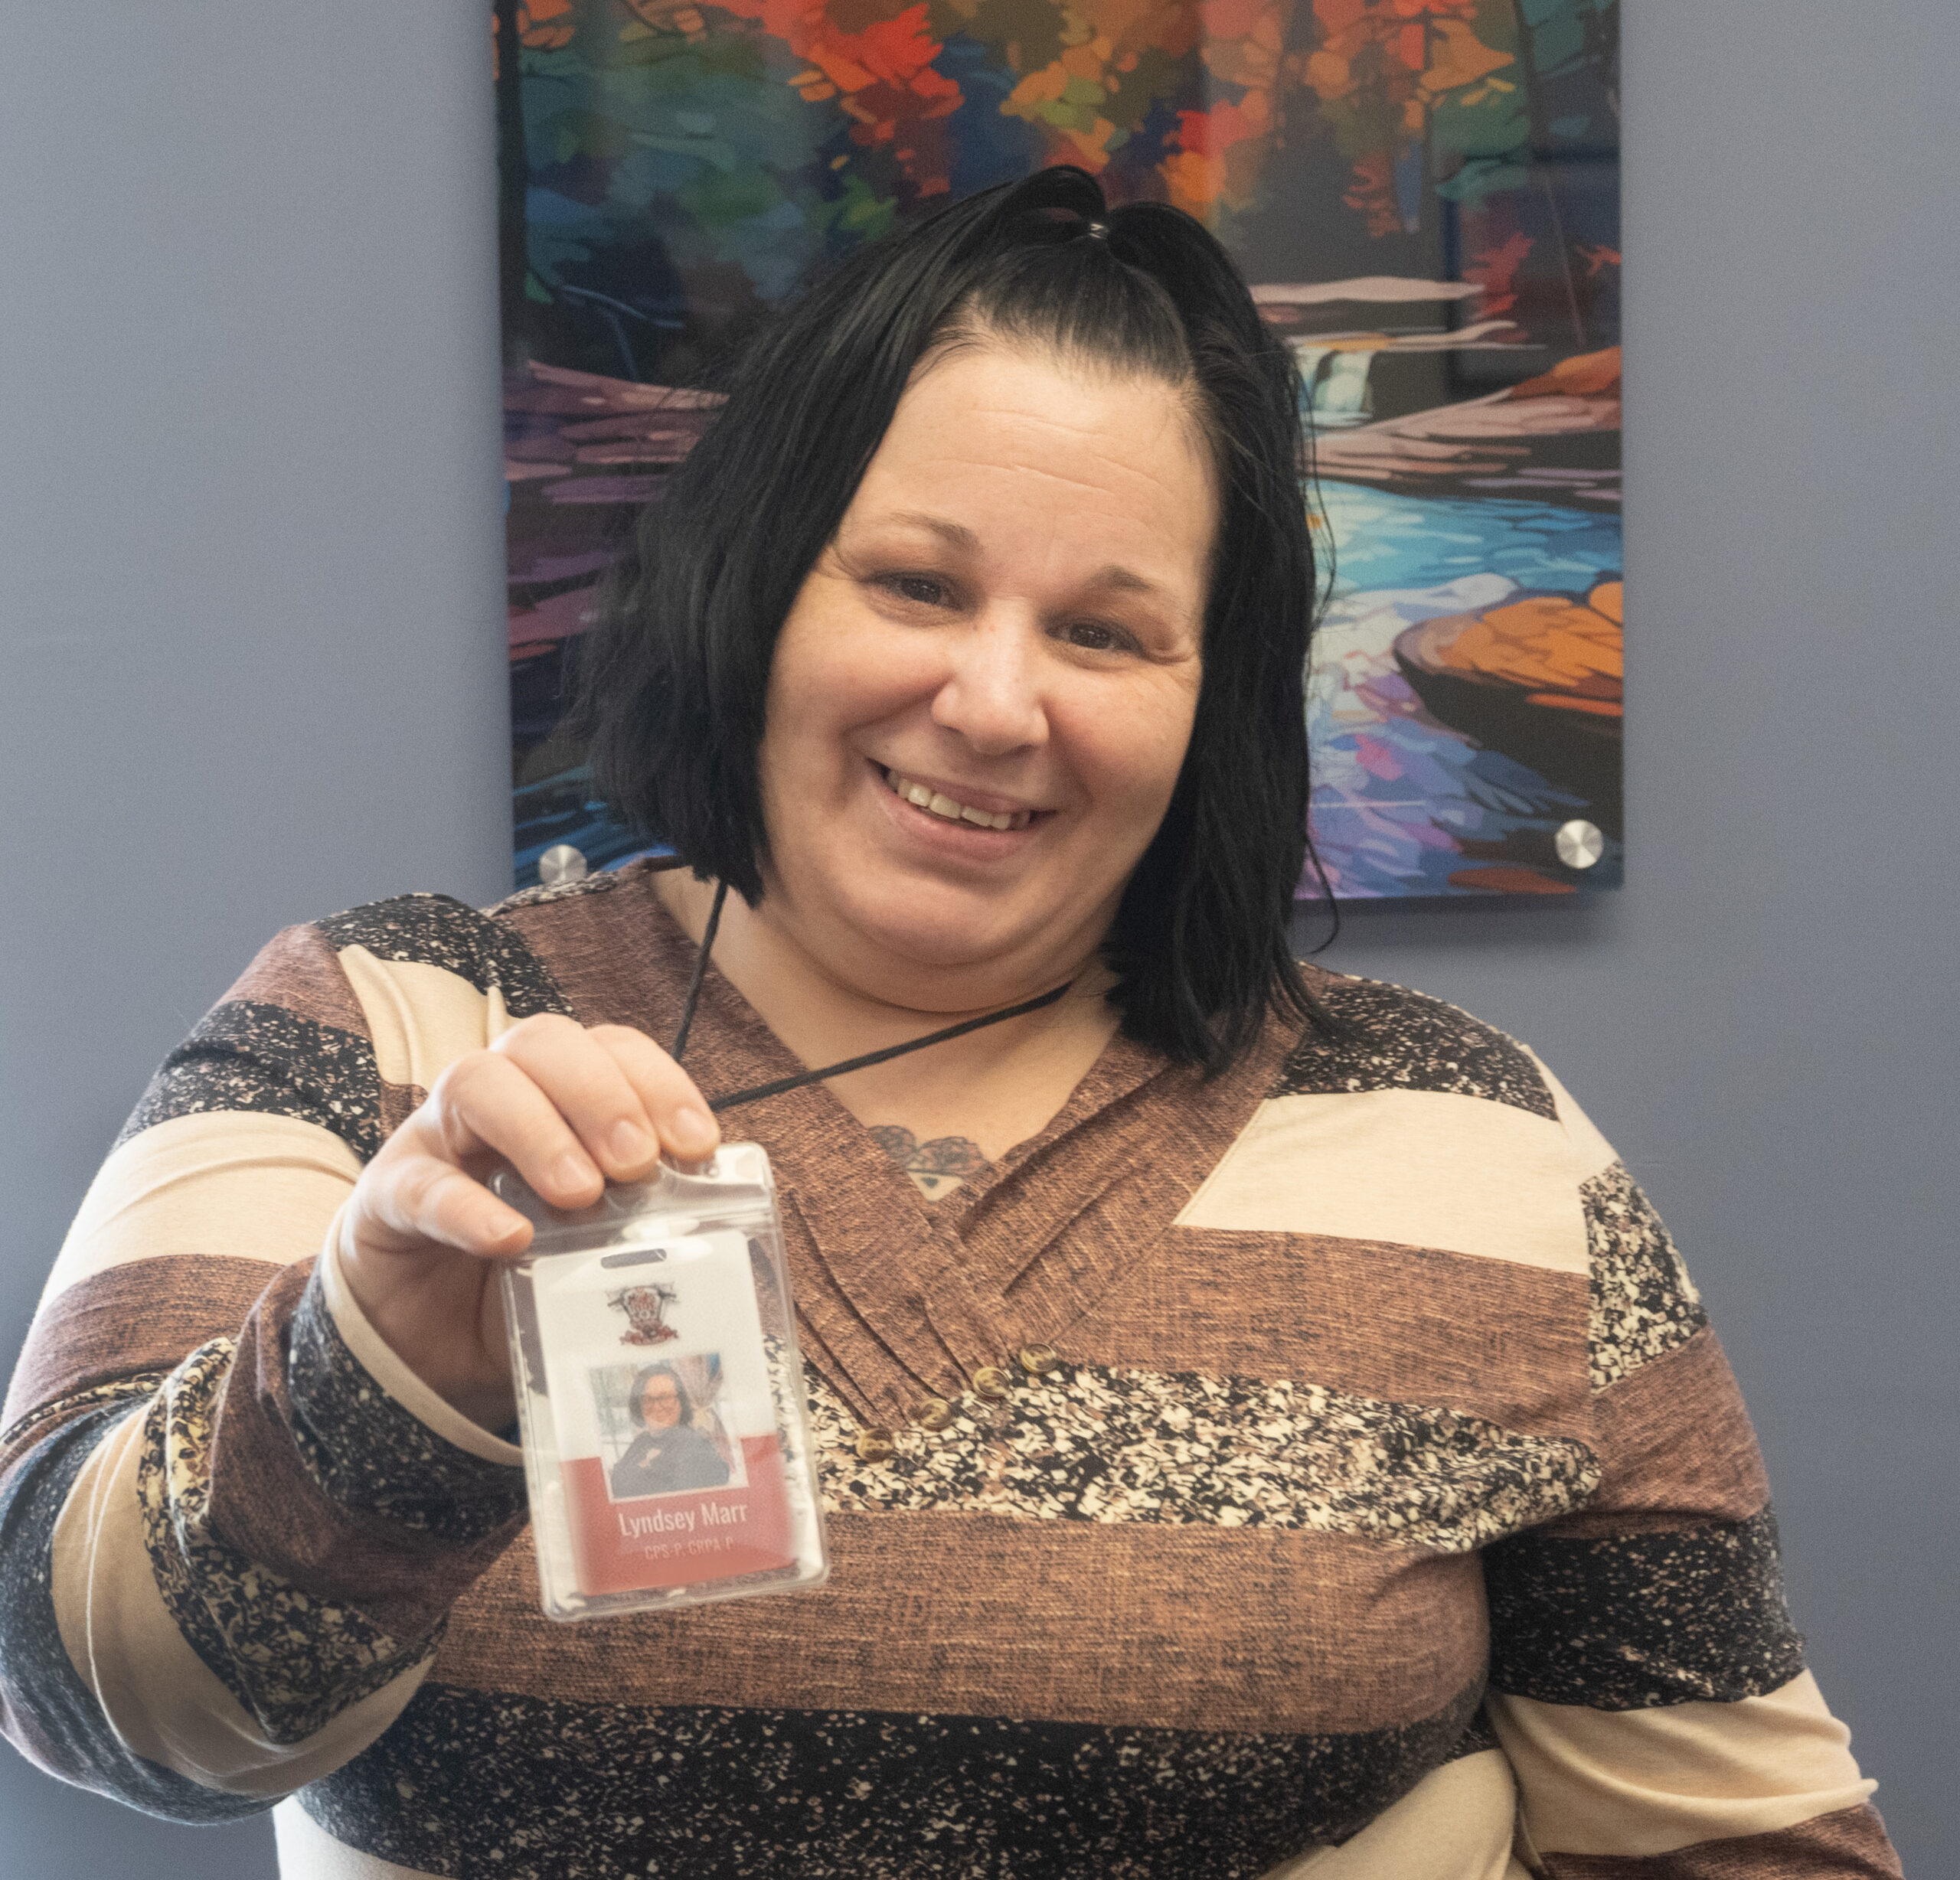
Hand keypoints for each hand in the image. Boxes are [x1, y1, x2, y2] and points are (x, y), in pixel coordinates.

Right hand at [336, 1015, 719, 1429]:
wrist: (433, 1344)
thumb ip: (651, 1225)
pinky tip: (509, 1240)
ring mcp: (437, 1139)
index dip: (659, 1082)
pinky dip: (466, 1207)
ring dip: (539, 1129)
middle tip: (637, 1165)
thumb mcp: (602, 1247)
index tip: (697, 1144)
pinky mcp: (387, 1197)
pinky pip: (419, 1182)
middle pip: (544, 1043)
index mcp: (563, 1098)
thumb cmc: (533, 1275)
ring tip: (581, 1196)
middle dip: (601, 1094)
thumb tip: (731, 1228)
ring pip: (477, 1082)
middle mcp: (500, 1098)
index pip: (613, 1049)